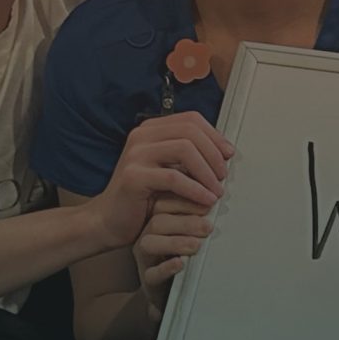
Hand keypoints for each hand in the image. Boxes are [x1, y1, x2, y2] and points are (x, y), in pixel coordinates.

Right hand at [89, 111, 229, 250]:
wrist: (110, 220)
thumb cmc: (142, 197)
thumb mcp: (167, 169)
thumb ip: (187, 156)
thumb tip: (223, 151)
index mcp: (151, 129)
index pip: (191, 119)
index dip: (214, 135)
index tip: (228, 154)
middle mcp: (141, 136)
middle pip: (190, 131)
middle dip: (213, 153)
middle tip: (223, 175)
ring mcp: (135, 154)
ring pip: (184, 149)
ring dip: (207, 171)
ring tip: (216, 189)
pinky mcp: (133, 176)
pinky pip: (174, 178)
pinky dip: (195, 189)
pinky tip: (205, 200)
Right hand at [135, 195, 210, 305]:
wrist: (179, 290)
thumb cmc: (188, 256)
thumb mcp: (192, 235)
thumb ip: (198, 220)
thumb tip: (215, 204)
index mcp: (157, 221)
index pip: (164, 204)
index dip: (185, 203)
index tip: (208, 205)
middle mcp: (147, 237)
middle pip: (157, 222)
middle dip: (185, 223)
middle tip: (208, 228)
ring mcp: (145, 259)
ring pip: (149, 245)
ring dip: (175, 242)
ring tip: (196, 246)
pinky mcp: (148, 280)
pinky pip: (152, 273)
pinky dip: (166, 268)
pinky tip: (181, 263)